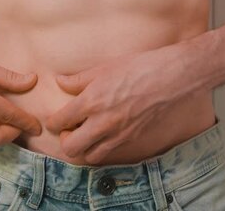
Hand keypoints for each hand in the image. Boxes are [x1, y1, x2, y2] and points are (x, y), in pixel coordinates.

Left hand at [45, 43, 192, 163]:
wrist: (172, 78)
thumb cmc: (138, 67)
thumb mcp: (104, 68)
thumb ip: (78, 80)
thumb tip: (60, 82)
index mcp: (90, 102)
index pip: (59, 122)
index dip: (53, 122)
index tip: (57, 118)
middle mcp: (102, 123)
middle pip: (70, 148)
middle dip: (66, 140)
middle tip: (70, 129)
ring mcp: (118, 134)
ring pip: (90, 156)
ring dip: (84, 147)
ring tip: (88, 133)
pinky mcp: (132, 139)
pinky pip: (110, 153)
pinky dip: (102, 148)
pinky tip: (106, 134)